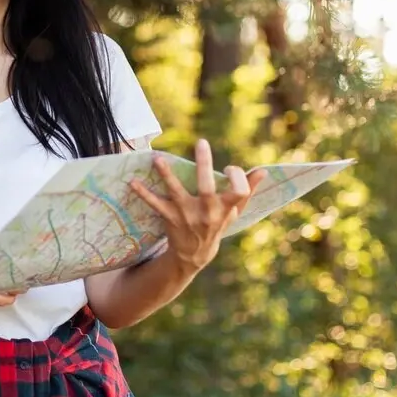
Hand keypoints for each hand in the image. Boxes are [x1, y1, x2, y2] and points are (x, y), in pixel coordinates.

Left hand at [129, 139, 264, 275]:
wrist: (195, 254)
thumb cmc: (218, 225)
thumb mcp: (235, 211)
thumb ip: (249, 190)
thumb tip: (264, 171)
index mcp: (226, 208)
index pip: (239, 190)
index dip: (238, 176)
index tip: (229, 168)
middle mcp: (207, 212)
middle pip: (207, 187)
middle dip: (205, 164)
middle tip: (202, 142)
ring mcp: (187, 214)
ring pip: (176, 192)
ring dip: (167, 175)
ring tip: (157, 159)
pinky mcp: (169, 216)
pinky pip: (155, 204)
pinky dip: (143, 193)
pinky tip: (132, 182)